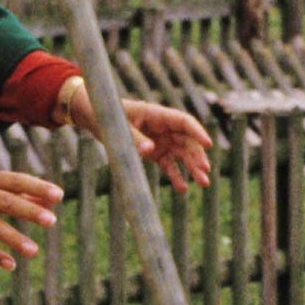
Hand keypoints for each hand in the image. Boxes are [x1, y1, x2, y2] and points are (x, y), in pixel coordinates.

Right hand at [0, 149, 60, 271]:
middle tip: (52, 221)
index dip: (37, 187)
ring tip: (34, 251)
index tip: (59, 194)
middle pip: (5, 201)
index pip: (15, 180)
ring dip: (13, 238)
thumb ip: (14, 190)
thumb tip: (47, 200)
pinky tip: (10, 264)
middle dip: (29, 211)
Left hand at [67, 82, 212, 188]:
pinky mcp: (154, 152)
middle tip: (205, 172)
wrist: (95, 117)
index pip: (184, 122)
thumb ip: (134, 138)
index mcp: (158, 115)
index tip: (208, 145)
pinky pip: (168, 165)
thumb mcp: (119, 126)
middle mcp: (163, 128)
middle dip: (197, 157)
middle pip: (187, 142)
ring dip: (192, 168)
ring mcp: (160, 141)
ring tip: (203, 183)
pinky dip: (175, 176)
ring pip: (182, 154)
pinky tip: (182, 189)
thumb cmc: (108, 116)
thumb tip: (150, 150)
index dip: (197, 132)